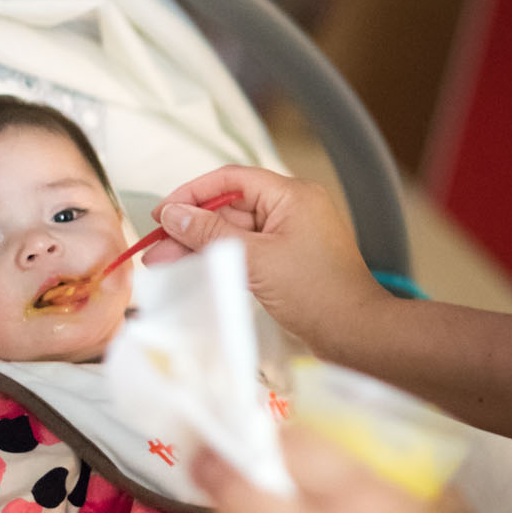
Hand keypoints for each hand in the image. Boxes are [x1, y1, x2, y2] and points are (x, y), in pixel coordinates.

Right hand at [150, 165, 389, 357]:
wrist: (355, 333)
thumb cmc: (317, 292)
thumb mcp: (257, 258)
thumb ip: (211, 233)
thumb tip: (174, 214)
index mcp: (292, 195)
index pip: (231, 179)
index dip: (192, 193)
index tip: (163, 213)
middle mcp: (292, 209)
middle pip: (230, 207)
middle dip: (191, 227)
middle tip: (156, 249)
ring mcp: (291, 236)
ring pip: (235, 232)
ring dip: (201, 246)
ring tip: (164, 264)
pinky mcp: (288, 261)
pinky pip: (247, 251)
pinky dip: (222, 259)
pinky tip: (194, 270)